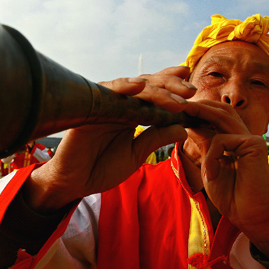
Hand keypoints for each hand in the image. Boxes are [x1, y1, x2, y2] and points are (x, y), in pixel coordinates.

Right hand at [23, 66, 196, 211]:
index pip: (155, 94)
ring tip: (177, 97)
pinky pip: (107, 93)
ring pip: (134, 87)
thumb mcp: (137, 155)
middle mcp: (120, 103)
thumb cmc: (102, 168)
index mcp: (132, 112)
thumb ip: (156, 138)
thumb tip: (183, 128)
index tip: (194, 89)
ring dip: (157, 90)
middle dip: (171, 86)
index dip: (173, 88)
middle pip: (148, 86)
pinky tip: (139, 86)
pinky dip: (123, 87)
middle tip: (191, 91)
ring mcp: (106, 103)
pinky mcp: (90, 107)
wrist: (73, 183)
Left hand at [185, 101, 268, 259]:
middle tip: (177, 104)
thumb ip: (203, 144)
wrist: (247, 216)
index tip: (176, 111)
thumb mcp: (209, 166)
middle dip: (199, 104)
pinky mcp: (254, 144)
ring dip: (200, 113)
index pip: (217, 117)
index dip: (198, 112)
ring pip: (222, 117)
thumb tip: (190, 124)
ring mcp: (251, 138)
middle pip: (222, 109)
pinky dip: (210, 155)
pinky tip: (211, 174)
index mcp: (235, 140)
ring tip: (182, 113)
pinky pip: (222, 139)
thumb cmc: (231, 196)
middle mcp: (244, 136)